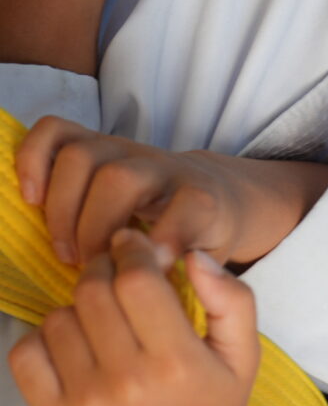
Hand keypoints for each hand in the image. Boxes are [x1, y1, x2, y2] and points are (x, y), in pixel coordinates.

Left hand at [8, 229, 261, 405]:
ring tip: (102, 320)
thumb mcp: (244, 357)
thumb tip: (192, 255)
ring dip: (77, 307)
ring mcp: (86, 405)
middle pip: (93, 293)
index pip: (137, 281)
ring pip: (58, 318)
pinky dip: (44, 339)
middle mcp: (129, 384)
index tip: (134, 247)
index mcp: (179, 364)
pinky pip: (26, 354)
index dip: (132, 252)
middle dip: (103, 270)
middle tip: (116, 275)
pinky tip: (75, 346)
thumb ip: (233, 300)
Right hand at [16, 115, 327, 265]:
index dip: (171, 233)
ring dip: (63, 207)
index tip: (152, 266)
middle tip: (89, 268)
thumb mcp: (217, 262)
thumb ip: (200, 274)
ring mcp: (127, 151)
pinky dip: (33, 159)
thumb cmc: (206, 237)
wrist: (216, 193)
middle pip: (119, 179)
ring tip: (67, 252)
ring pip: (83, 155)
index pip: (193, 205)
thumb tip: (161, 274)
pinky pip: (56, 131)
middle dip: (95, 228)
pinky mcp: (97, 143)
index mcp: (203, 199)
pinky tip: (32, 199)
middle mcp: (164, 168)